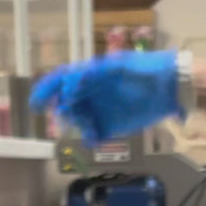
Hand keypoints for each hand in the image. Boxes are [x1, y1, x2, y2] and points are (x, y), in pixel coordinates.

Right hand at [29, 50, 181, 144]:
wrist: (170, 87)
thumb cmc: (146, 70)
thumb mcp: (119, 67)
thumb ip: (94, 75)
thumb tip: (71, 85)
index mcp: (90, 75)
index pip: (61, 81)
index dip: (46, 91)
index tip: (35, 105)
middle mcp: (92, 94)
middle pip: (67, 104)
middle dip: (63, 110)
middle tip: (70, 115)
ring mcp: (101, 111)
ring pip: (79, 121)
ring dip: (78, 125)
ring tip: (88, 127)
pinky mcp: (113, 127)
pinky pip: (95, 136)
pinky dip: (90, 139)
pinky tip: (93, 139)